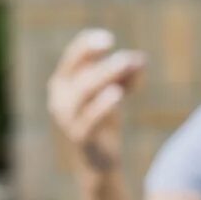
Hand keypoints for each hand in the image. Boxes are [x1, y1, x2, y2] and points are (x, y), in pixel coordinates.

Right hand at [47, 29, 146, 176]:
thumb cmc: (102, 117)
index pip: (73, 57)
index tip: (108, 41)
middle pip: (82, 75)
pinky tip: (116, 93)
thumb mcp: (113, 90)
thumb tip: (141, 60)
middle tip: (128, 59)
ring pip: (84, 92)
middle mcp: (59, 98)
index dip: (87, 46)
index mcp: (63, 82)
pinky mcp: (80, 137)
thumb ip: (125, 74)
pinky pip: (89, 120)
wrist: (97, 158)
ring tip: (126, 66)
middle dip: (106, 65)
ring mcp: (67, 118)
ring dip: (105, 76)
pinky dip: (102, 105)